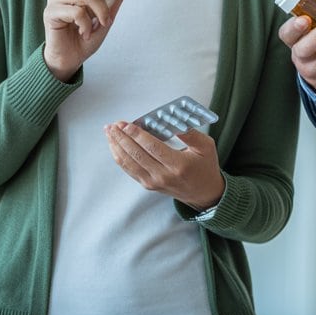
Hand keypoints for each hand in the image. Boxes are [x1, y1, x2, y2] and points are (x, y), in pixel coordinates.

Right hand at [42, 0, 130, 81]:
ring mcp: (54, 1)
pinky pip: (76, 11)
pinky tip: (84, 33)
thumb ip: (112, 4)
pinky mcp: (50, 13)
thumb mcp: (103, 20)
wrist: (69, 59)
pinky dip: (86, 24)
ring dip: (99, 11)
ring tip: (99, 25)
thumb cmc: (83, 39)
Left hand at [104, 123, 224, 211]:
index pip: (153, 148)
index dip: (137, 135)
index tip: (127, 124)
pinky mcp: (148, 185)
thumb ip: (190, 133)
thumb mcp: (206, 146)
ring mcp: (153, 182)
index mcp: (178, 165)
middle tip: (114, 124)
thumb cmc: (205, 167)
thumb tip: (173, 120)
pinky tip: (114, 145)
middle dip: (122, 138)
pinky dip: (119, 157)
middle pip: (137, 155)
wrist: (204, 194)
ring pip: (129, 163)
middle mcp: (163, 176)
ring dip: (117, 146)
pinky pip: (129, 170)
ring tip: (109, 132)